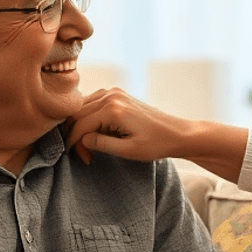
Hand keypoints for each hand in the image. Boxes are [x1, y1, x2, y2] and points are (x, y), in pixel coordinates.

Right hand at [65, 89, 194, 165]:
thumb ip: (102, 144)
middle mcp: (111, 96)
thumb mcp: (128, 150)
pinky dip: (89, 117)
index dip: (75, 143)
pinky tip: (96, 132)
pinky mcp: (118, 94)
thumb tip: (81, 139)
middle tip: (84, 155)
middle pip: (77, 114)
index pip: (80, 125)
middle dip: (76, 135)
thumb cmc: (156, 144)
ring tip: (89, 146)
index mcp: (113, 109)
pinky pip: (93, 103)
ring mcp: (114, 92)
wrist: (177, 133)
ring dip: (81, 126)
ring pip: (83, 107)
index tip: (82, 159)